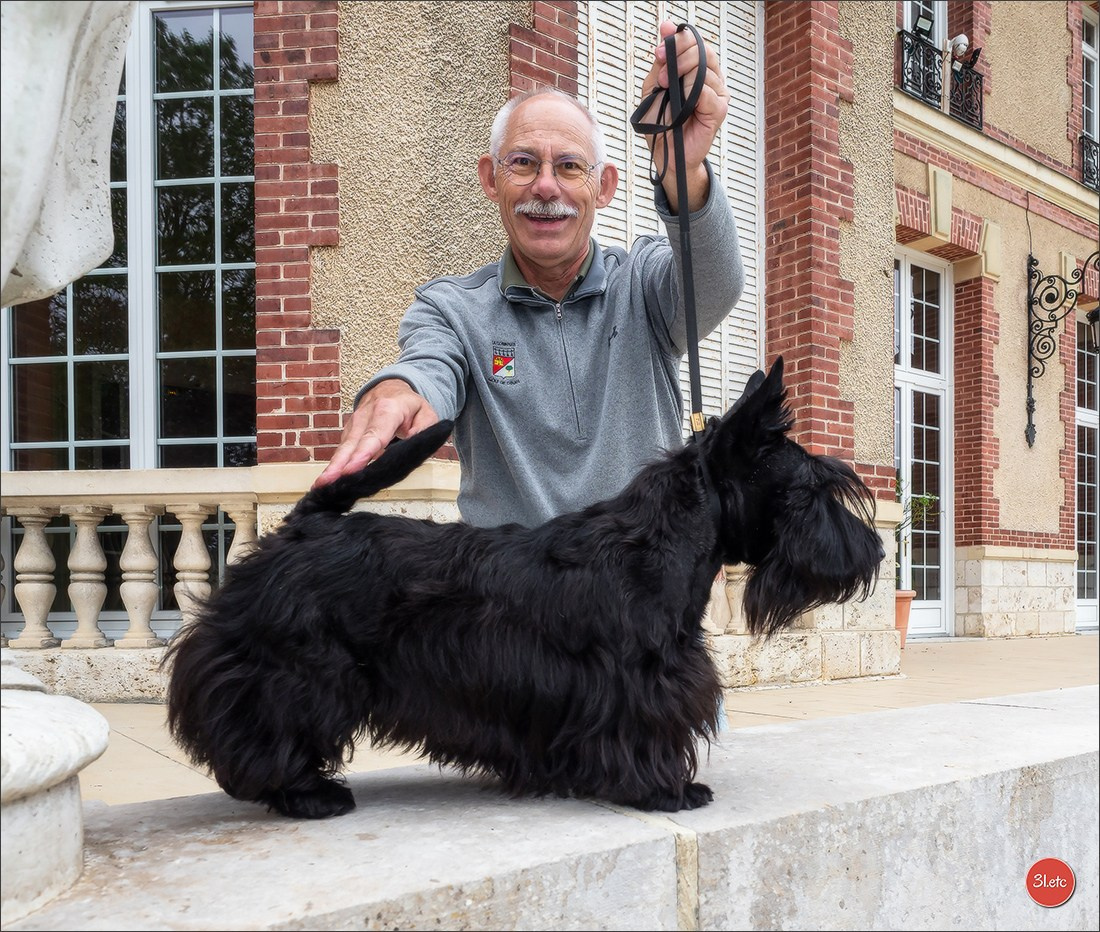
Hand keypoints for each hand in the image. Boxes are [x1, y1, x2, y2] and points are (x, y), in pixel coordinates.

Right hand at [313, 379, 439, 487]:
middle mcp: (366, 416)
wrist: (391, 390)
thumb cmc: (409, 406)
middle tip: (328, 482)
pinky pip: (342, 451)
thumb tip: (414, 440)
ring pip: (343, 448)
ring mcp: (354, 424)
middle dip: (339, 464)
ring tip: (322, 485)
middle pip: (352, 444)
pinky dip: (335, 465)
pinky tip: (327, 481)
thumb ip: (424, 428)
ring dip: (332, 467)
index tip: (353, 468)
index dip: (363, 453)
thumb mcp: (426, 413)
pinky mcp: (348, 433)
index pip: (374, 435)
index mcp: (388, 409)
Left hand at [637, 21, 729, 211]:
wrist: (665, 153)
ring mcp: (717, 93)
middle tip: (662, 75)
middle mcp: (710, 78)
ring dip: (681, 76)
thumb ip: (662, 61)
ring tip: (666, 91)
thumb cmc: (660, 123)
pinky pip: (707, 91)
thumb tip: (667, 28)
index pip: (695, 42)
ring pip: (704, 69)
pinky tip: (682, 105)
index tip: (661, 44)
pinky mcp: (719, 109)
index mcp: (696, 70)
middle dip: (679, 56)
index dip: (679, 39)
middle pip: (702, 50)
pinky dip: (691, 94)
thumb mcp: (654, 86)